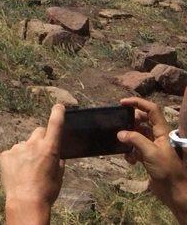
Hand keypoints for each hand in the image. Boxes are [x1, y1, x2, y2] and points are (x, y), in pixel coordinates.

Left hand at [1, 103, 65, 224]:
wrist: (25, 201)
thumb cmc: (46, 191)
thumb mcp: (59, 177)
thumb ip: (58, 161)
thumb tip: (56, 155)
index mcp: (50, 149)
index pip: (55, 125)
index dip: (57, 114)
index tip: (59, 106)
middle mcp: (33, 144)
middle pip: (38, 132)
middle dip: (41, 139)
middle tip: (41, 154)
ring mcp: (17, 148)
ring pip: (24, 145)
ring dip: (26, 153)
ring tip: (27, 171)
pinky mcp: (5, 154)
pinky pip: (12, 153)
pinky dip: (15, 160)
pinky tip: (17, 173)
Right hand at [118, 97, 186, 222]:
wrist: (175, 192)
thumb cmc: (167, 170)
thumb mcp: (151, 153)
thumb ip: (135, 140)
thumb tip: (120, 133)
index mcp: (163, 132)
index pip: (152, 109)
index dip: (138, 103)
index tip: (122, 103)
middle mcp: (159, 136)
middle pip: (143, 120)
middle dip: (130, 122)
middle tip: (119, 126)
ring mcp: (154, 146)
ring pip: (138, 134)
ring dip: (129, 138)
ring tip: (122, 145)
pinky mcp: (149, 157)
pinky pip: (136, 148)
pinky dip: (130, 151)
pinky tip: (129, 160)